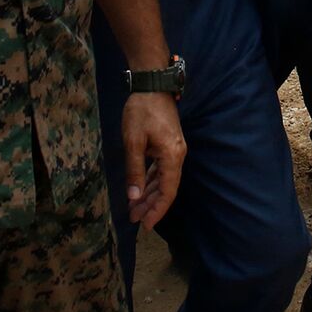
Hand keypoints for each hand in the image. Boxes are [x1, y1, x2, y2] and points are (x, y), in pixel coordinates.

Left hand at [121, 92, 185, 228]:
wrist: (152, 85)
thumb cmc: (141, 112)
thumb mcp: (133, 141)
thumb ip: (134, 170)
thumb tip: (134, 197)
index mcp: (172, 156)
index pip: (168, 191)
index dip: (157, 209)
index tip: (145, 225)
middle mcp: (177, 155)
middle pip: (167, 187)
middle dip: (151, 205)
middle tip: (134, 219)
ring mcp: (174, 150)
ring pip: (164, 179)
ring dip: (150, 194)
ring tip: (135, 209)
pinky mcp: (168, 145)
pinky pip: (161, 169)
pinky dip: (151, 181)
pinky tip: (141, 190)